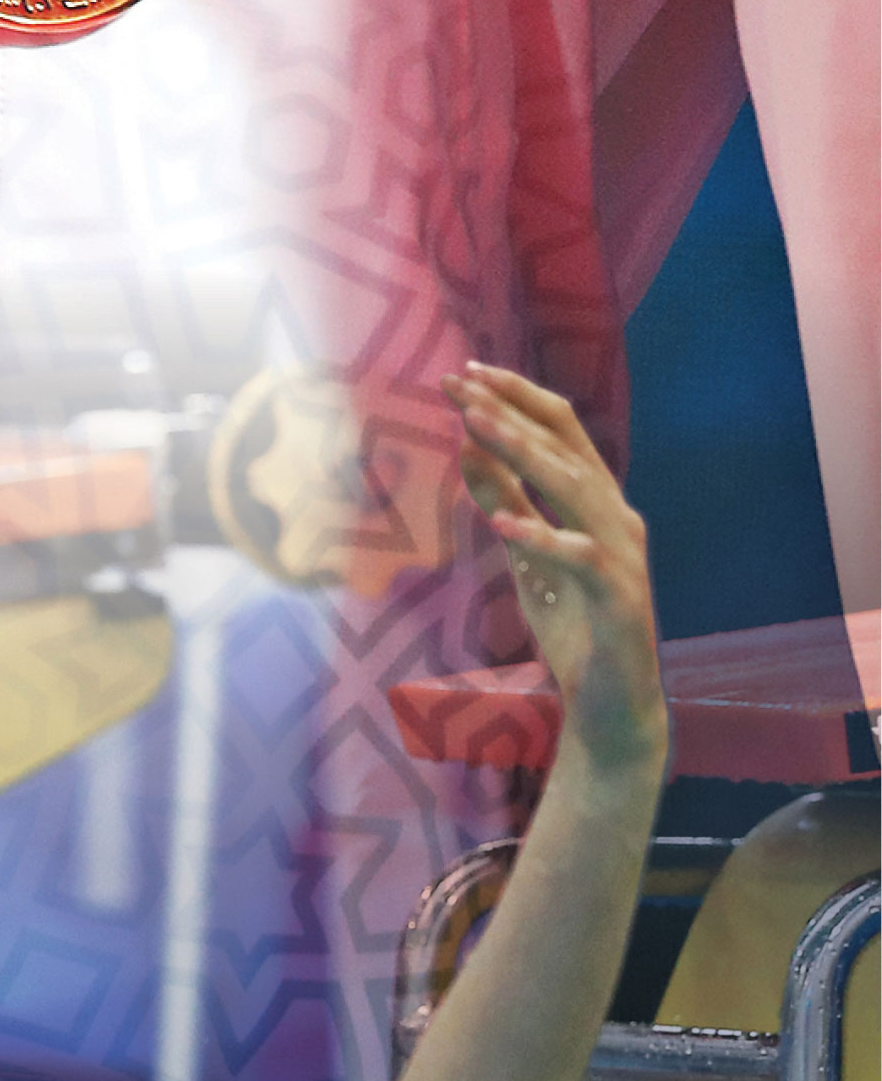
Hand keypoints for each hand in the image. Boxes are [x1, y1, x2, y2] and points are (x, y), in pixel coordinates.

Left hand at [445, 364, 665, 785]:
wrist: (611, 706)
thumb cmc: (573, 627)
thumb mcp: (525, 556)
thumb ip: (504, 501)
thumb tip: (467, 446)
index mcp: (599, 504)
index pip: (562, 432)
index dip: (516, 398)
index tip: (466, 373)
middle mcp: (617, 519)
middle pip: (565, 448)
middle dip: (510, 411)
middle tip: (458, 384)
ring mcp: (623, 557)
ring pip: (574, 490)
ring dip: (522, 454)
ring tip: (475, 426)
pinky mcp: (620, 598)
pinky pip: (579, 559)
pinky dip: (542, 538)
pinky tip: (502, 524)